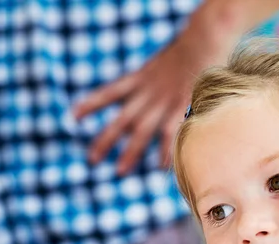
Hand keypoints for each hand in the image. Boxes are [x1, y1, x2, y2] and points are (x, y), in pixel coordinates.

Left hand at [74, 30, 227, 174]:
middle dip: (105, 140)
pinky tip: (160, 167)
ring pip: (141, 130)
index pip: (109, 92)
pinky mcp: (182, 106)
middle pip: (121, 120)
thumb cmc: (190, 47)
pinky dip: (165, 150)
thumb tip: (153, 91)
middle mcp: (147, 92)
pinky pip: (170, 132)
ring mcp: (163, 101)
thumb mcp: (164, 62)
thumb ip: (156, 78)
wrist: (205, 36)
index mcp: (140, 78)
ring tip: (119, 171)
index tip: (74, 115)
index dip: (91, 104)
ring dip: (130, 152)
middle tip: (91, 160)